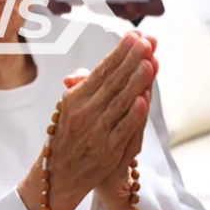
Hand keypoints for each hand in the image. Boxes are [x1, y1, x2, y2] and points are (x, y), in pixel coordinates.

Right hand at [62, 33, 156, 209]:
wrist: (59, 174)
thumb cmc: (68, 134)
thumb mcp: (68, 106)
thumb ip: (82, 86)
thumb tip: (87, 71)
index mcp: (75, 97)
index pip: (101, 70)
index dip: (119, 52)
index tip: (134, 36)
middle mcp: (84, 112)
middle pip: (113, 82)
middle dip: (131, 60)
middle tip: (146, 42)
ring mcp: (97, 131)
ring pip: (120, 102)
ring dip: (135, 82)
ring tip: (149, 63)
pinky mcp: (108, 150)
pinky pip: (123, 129)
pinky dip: (133, 115)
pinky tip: (143, 99)